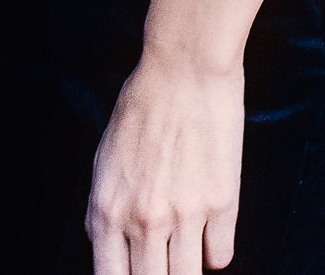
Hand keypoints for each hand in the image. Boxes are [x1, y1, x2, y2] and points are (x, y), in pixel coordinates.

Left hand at [85, 50, 245, 273]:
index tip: (137, 273)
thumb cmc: (139, 109)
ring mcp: (184, 215)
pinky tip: (207, 231)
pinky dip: (214, 250)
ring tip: (185, 246)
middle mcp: (143, 221)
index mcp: (106, 212)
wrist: (184, 70)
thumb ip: (106, 214)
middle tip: (165, 260)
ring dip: (187, 266)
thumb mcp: (103, 164)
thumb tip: (115, 253)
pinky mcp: (221, 204)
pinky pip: (221, 256)